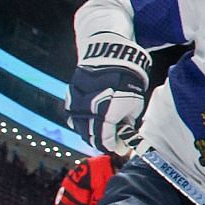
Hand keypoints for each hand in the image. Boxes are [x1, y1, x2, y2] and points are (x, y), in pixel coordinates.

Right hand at [68, 34, 149, 154]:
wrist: (112, 58)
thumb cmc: (128, 82)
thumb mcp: (134, 106)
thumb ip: (126, 124)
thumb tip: (122, 135)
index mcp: (104, 118)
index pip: (104, 141)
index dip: (112, 146)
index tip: (119, 147)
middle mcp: (87, 113)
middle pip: (90, 137)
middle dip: (101, 140)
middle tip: (111, 140)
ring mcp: (76, 104)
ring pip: (79, 127)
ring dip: (90, 131)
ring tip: (102, 128)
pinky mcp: (70, 96)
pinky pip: (73, 114)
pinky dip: (80, 119)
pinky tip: (90, 117)